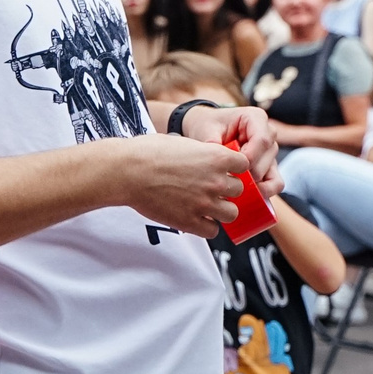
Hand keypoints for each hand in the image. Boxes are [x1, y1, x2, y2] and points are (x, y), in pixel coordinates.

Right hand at [119, 134, 251, 236]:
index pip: (244, 165)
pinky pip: (212, 231)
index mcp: (217, 157)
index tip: (225, 169)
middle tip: (212, 188)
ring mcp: (205, 204)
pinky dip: (207, 226)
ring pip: (231, 213)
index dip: (234, 168)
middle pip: (239, 190)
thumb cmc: (149, 153)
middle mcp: (216, 181)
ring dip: (221, 210)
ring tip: (207, 206)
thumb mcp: (184, 142)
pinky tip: (197, 218)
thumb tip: (209, 159)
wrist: (128, 171)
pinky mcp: (190, 222)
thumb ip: (203, 154)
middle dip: (227, 189)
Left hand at [178, 102, 281, 199]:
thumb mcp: (207, 130)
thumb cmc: (209, 127)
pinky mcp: (270, 166)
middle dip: (249, 174)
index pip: (262, 140)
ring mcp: (270, 151)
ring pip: (272, 174)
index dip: (250, 158)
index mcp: (256, 118)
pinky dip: (265, 192)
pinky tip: (248, 196)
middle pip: (268, 159)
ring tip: (235, 189)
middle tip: (228, 180)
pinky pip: (276, 183)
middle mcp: (269, 134)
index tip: (232, 169)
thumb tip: (216, 164)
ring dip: (255, 185)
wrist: (209, 131)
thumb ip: (211, 143)